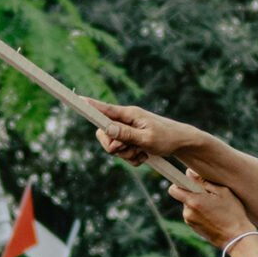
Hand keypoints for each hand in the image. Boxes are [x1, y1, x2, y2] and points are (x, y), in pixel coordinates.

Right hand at [86, 98, 203, 164]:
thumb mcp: (147, 138)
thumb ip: (126, 134)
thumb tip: (107, 129)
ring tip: (142, 154)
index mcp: (129, 114)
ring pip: (114, 146)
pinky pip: (123, 153)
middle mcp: (126, 120)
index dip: (89, 105)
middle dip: (114, 147)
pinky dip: (132, 158)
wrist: (182, 143)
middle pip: (104, 134)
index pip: (104, 109)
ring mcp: (128, 131)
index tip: (76, 98)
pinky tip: (144, 157)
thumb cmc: (167, 138)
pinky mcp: (132, 140)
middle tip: (130, 150)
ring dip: (126, 155)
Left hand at [167, 170, 255, 247]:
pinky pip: (194, 215)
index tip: (188, 182)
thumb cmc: (232, 213)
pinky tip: (215, 216)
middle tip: (212, 197)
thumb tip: (188, 173)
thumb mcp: (222, 192)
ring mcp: (190, 222)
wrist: (236, 238)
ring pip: (190, 207)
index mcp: (193, 202)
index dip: (179, 183)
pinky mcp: (194, 229)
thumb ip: (203, 181)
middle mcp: (188, 213)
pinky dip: (201, 213)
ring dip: (199, 204)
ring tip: (215, 208)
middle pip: (184, 197)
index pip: (173, 190)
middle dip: (194, 194)